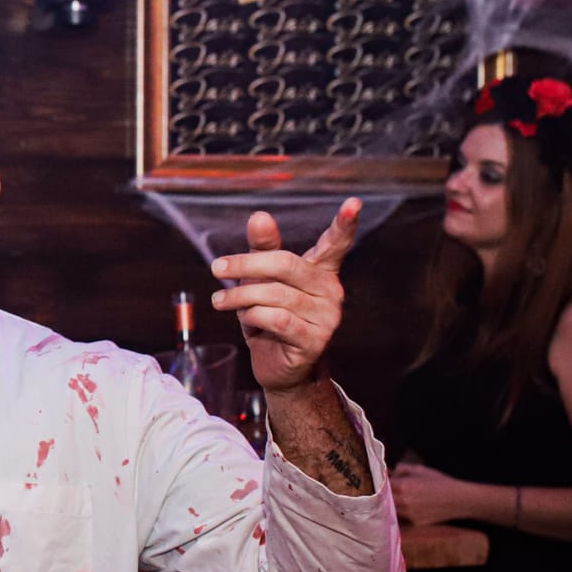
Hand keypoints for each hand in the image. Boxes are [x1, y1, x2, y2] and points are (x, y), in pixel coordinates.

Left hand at [209, 198, 359, 393]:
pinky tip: (245, 320)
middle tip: (216, 267)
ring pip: (276, 294)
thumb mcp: (261, 281)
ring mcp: (327, 317)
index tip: (354, 202)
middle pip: (286, 264)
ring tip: (224, 301)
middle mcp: (330, 291)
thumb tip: (260, 216)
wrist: (280, 369)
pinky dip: (253, 317)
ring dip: (242, 297)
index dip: (345, 224)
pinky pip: (277, 319)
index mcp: (321, 271)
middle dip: (246, 264)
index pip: (335, 244)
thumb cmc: (270, 320)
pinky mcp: (315, 340)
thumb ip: (262, 250)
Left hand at [389, 462, 471, 526]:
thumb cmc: (440, 482)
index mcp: (404, 486)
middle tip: (385, 489)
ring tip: (396, 497)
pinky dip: (401, 511)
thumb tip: (390, 472)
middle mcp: (404, 502)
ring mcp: (408, 514)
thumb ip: (402, 469)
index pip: (382, 485)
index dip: (381, 482)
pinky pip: (401, 516)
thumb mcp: (420, 469)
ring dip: (390, 503)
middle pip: (383, 499)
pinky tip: (408, 506)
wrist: (458, 500)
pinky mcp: (414, 522)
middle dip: (383, 494)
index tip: (380, 479)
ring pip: (390, 509)